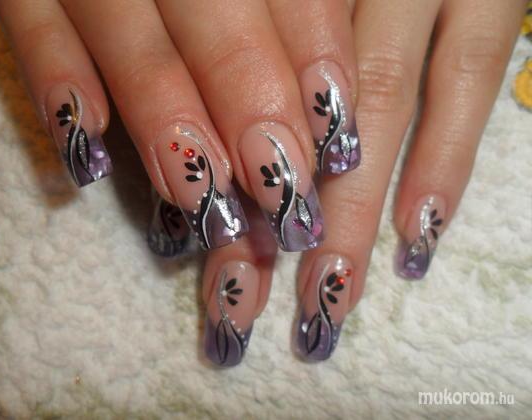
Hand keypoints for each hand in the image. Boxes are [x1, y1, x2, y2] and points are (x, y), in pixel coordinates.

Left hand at [190, 0, 526, 364]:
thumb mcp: (259, 4)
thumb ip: (243, 49)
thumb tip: (198, 154)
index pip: (236, 85)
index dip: (219, 174)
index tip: (200, 251)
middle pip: (300, 113)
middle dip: (277, 216)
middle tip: (248, 305)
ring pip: (380, 107)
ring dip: (353, 212)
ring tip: (328, 295)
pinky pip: (467, 73)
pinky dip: (447, 157)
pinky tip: (419, 234)